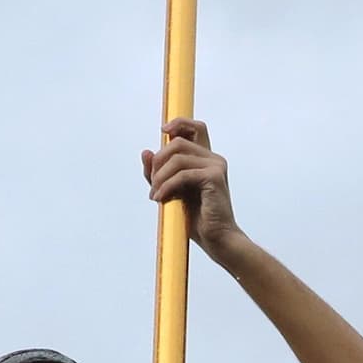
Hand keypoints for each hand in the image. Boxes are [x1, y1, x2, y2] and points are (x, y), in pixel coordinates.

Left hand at [143, 117, 241, 253]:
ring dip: (160, 176)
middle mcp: (213, 159)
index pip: (196, 127)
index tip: (163, 131)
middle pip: (178, 142)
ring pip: (177, 157)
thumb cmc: (196, 218)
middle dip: (158, 161)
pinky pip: (182, 174)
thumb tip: (146, 151)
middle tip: (152, 184)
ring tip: (155, 195)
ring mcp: (216, 166)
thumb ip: (158, 172)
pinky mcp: (214, 177)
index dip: (179, 123)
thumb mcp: (170, 190)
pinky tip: (160, 199)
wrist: (216, 239)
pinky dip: (166, 186)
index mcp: (206, 159)